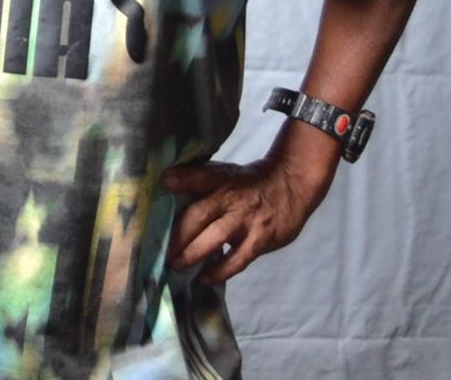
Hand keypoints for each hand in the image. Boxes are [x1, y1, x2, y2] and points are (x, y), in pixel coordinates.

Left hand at [162, 152, 332, 284]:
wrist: (291, 185)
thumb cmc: (246, 182)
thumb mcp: (225, 173)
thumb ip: (200, 183)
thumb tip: (164, 192)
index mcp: (220, 179)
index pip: (200, 176)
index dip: (183, 178)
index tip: (165, 182)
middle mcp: (232, 199)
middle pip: (200, 214)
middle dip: (177, 234)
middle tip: (160, 249)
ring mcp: (247, 220)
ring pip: (216, 237)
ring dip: (193, 253)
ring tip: (177, 264)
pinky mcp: (261, 239)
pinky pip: (238, 259)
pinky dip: (221, 271)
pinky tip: (205, 278)